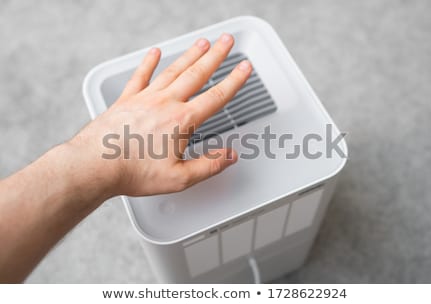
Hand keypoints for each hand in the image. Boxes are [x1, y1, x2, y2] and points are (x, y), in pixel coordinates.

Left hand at [69, 33, 251, 196]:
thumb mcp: (179, 177)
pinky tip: (155, 53)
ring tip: (202, 43)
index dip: (234, 81)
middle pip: (197, 74)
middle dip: (216, 56)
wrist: (95, 165)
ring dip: (190, 55)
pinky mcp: (126, 100)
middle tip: (226, 41)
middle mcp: (165, 103)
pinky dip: (149, 63)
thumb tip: (229, 156)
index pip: (216, 97)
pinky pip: (141, 76)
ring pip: (173, 70)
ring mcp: (145, 98)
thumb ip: (209, 165)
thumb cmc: (133, 171)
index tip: (244, 68)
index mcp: (181, 120)